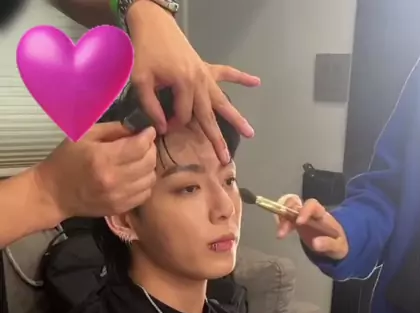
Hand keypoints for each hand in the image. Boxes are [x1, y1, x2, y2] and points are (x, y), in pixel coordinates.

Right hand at [34, 123, 156, 220]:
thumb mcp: (84, 136)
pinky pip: (144, 194)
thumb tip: (136, 129)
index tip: (148, 131)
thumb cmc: (66, 160)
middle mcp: (113, 179)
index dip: (148, 136)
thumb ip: (112, 129)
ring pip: (149, 179)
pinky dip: (144, 183)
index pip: (139, 146)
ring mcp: (118, 197)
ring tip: (140, 161)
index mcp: (102, 158)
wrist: (55, 193)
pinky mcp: (120, 208)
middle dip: (150, 150)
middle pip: (148, 163)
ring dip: (149, 167)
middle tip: (144, 144)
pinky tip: (136, 177)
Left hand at [126, 1, 259, 162]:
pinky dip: (241, 78)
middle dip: (217, 139)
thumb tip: (163, 128)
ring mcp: (205, 75)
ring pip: (223, 101)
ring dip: (237, 117)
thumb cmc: (145, 51)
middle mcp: (200, 82)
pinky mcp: (206, 67)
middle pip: (209, 116)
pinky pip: (227, 73)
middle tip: (226, 159)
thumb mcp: (140, 80)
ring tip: (251, 133)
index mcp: (184, 84)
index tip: (163, 125)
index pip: (183, 116)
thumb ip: (151, 106)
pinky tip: (257, 82)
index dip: (173, 124)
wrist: (153, 23)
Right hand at [274, 194, 348, 259]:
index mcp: (322, 215)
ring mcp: (302, 216)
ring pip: (288, 209)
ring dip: (282, 219)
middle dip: (287, 213)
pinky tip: (280, 234)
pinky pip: (286, 218)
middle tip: (283, 231)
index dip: (304, 210)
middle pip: (296, 204)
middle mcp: (310, 212)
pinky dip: (281, 223)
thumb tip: (315, 244)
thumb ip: (328, 244)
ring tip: (280, 235)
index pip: (312, 205)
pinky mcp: (296, 223)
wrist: (336, 243)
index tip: (298, 222)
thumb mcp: (338, 247)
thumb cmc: (338, 243)